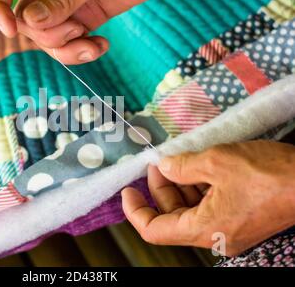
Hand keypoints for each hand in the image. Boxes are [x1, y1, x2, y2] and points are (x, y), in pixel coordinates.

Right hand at [0, 0, 176, 63]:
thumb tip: (28, 21)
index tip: (11, 30)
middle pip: (26, 22)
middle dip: (50, 35)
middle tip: (76, 28)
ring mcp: (62, 9)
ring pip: (46, 39)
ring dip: (67, 49)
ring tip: (92, 43)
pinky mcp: (79, 23)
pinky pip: (68, 46)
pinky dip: (81, 52)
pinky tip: (100, 46)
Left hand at [122, 140, 294, 255]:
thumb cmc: (269, 174)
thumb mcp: (216, 162)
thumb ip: (181, 166)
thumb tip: (163, 167)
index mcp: (203, 229)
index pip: (154, 230)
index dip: (135, 211)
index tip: (127, 190)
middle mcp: (213, 235)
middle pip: (171, 216)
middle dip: (160, 188)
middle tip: (157, 162)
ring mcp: (228, 228)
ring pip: (190, 210)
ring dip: (179, 185)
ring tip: (176, 159)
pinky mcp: (240, 218)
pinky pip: (208, 206)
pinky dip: (198, 187)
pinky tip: (197, 167)